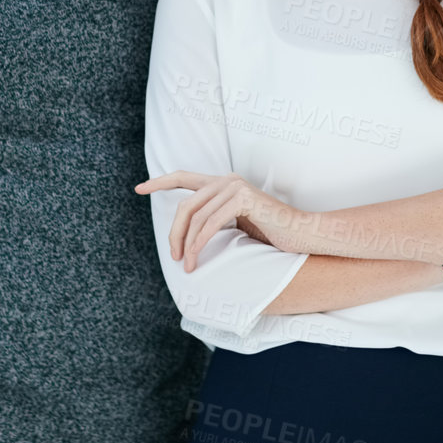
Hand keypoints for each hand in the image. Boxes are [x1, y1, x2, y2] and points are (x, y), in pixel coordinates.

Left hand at [134, 171, 300, 269]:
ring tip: (188, 266)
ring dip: (187, 244)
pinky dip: (200, 242)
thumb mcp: (238, 225)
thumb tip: (189, 234)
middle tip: (174, 257)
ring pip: (196, 215)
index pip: (184, 177)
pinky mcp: (244, 199)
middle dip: (175, 232)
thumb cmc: (272, 234)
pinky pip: (211, 222)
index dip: (160, 181)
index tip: (138, 188)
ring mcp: (236, 187)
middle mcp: (227, 180)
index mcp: (223, 183)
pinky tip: (197, 257)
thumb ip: (216, 219)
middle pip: (186, 204)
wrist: (303, 234)